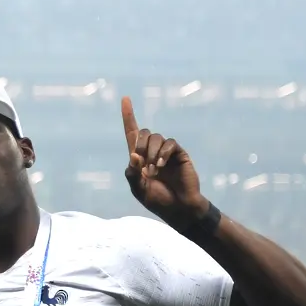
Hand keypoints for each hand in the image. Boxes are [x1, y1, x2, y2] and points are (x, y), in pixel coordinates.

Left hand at [122, 97, 209, 227]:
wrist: (179, 208)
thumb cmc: (158, 200)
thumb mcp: (138, 190)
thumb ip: (132, 174)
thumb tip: (133, 155)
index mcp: (139, 158)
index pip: (132, 132)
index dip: (129, 116)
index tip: (125, 98)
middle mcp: (153, 151)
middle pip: (144, 132)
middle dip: (140, 145)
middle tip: (143, 165)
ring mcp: (167, 152)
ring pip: (156, 137)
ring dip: (152, 153)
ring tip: (154, 171)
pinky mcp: (180, 154)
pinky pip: (170, 143)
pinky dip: (163, 153)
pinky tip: (162, 165)